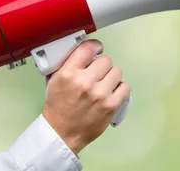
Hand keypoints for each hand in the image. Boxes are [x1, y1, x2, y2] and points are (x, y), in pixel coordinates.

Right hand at [42, 39, 130, 154]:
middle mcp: (84, 82)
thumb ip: (68, 63)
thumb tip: (84, 50)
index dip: (95, 47)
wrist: (62, 133)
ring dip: (111, 77)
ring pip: (117, 71)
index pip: (87, 48)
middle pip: (106, 60)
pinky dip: (120, 89)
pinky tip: (112, 93)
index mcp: (68, 74)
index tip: (97, 49)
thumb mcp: (54, 80)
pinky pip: (125, 87)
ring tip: (104, 85)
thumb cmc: (58, 107)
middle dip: (102, 66)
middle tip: (97, 75)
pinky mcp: (111, 105)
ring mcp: (99, 94)